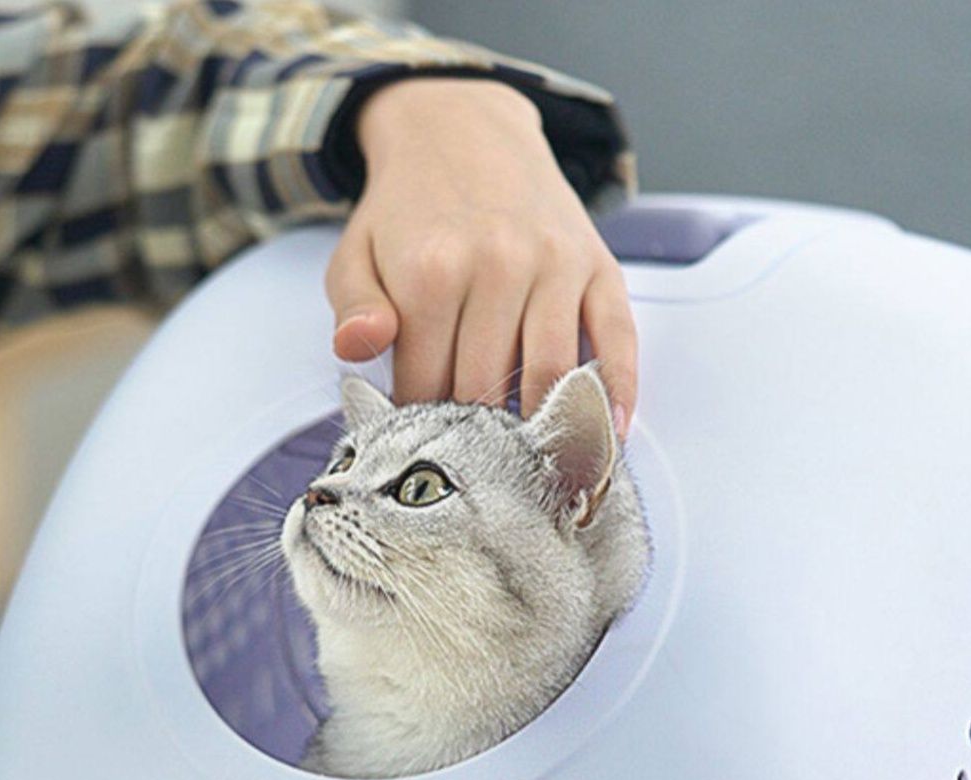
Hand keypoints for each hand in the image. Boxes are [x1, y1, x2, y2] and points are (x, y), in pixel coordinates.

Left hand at [326, 78, 635, 432]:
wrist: (462, 129)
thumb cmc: (407, 212)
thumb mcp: (356, 256)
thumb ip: (353, 310)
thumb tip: (356, 350)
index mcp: (430, 273)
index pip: (425, 388)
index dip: (417, 424)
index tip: (418, 438)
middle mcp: (498, 266)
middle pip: (485, 389)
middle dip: (472, 432)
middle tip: (467, 454)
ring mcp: (554, 265)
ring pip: (549, 378)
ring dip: (536, 428)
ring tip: (523, 459)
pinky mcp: (596, 264)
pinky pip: (617, 339)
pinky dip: (617, 391)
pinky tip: (608, 432)